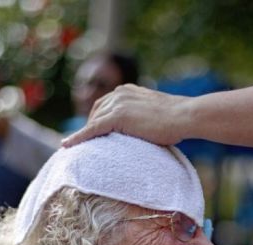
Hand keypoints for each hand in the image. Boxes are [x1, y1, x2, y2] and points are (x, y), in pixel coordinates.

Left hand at [62, 84, 188, 146]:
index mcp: (128, 90)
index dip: (97, 118)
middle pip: (96, 111)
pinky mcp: (117, 117)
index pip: (105, 104)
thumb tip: (143, 130)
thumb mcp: (154, 113)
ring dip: (83, 133)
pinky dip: (78, 137)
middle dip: (88, 126)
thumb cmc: (177, 119)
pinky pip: (92, 129)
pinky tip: (67, 145)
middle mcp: (120, 93)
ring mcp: (117, 104)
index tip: (92, 130)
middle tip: (83, 142)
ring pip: (93, 121)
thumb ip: (142, 116)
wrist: (184, 116)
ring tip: (72, 146)